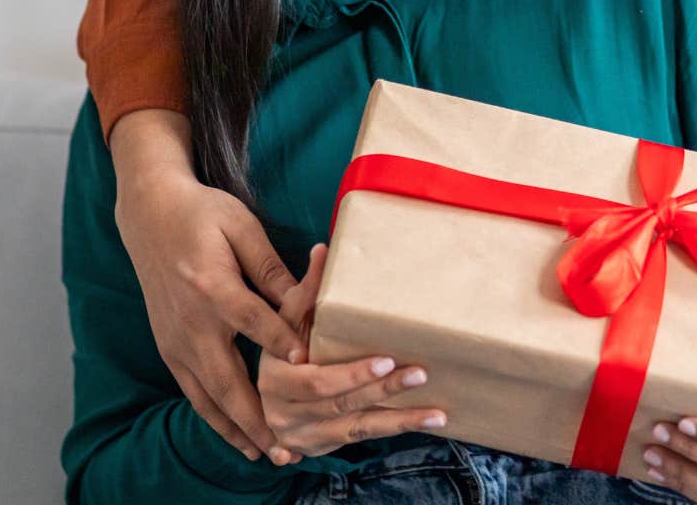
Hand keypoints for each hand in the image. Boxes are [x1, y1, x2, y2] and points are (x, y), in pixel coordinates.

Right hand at [110, 110, 308, 460]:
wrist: (149, 215)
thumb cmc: (202, 214)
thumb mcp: (241, 226)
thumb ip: (269, 266)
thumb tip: (305, 296)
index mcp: (211, 286)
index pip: (251, 320)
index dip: (280, 342)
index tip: (309, 365)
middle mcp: (190, 322)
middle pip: (225, 378)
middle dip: (256, 417)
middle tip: (286, 445)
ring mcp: (175, 340)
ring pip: (206, 395)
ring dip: (236, 428)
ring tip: (266, 454)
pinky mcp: (167, 347)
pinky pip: (192, 391)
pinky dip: (213, 417)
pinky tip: (235, 435)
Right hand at [258, 245, 446, 464]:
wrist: (259, 400)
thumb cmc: (280, 348)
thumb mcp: (285, 322)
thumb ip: (305, 292)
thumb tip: (323, 249)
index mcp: (277, 380)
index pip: (317, 381)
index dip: (352, 374)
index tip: (386, 361)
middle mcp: (287, 414)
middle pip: (342, 404)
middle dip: (383, 390)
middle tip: (420, 373)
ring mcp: (305, 435)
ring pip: (358, 429)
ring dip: (399, 420)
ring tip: (437, 414)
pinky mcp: (322, 446)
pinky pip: (362, 438)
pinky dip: (395, 430)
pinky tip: (426, 423)